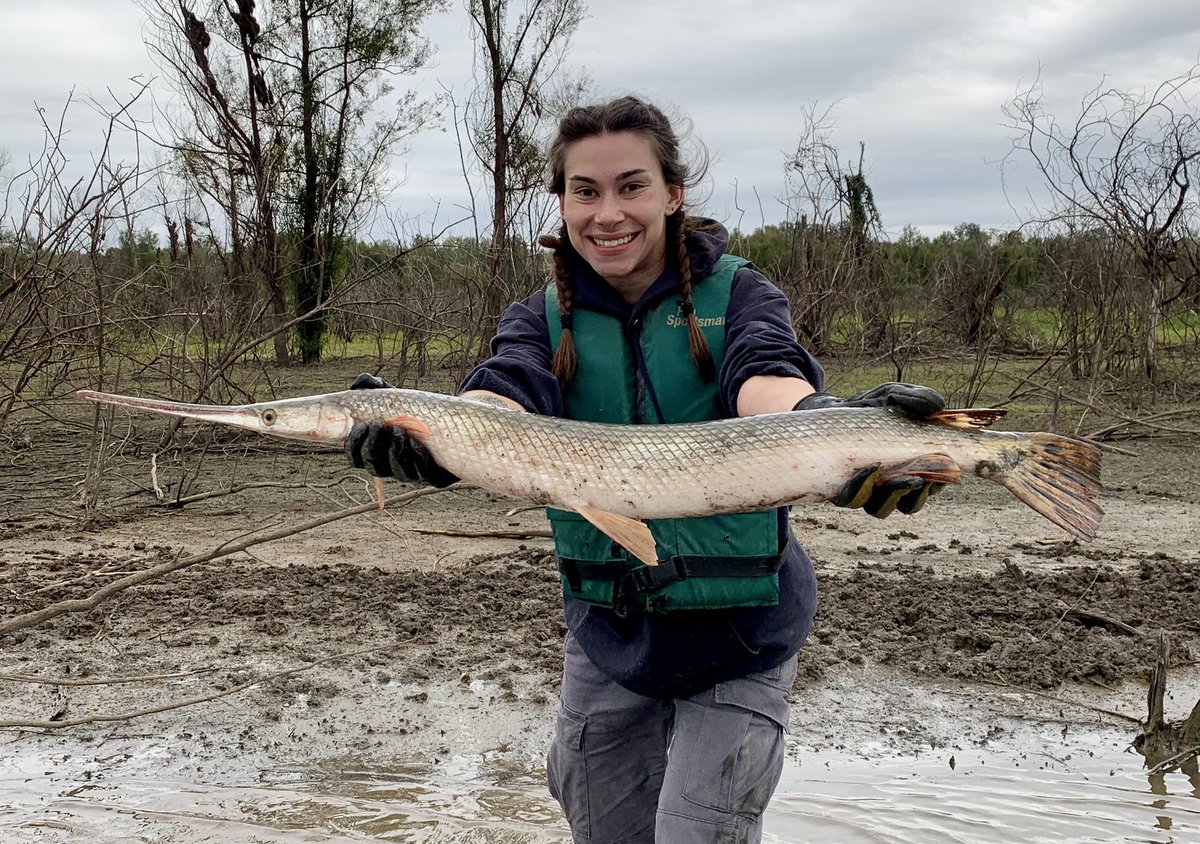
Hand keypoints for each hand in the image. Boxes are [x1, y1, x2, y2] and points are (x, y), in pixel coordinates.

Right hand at [344, 373, 458, 487]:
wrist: (452, 424)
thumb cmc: (415, 411)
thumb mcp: (395, 397)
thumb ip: (376, 387)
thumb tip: (361, 381)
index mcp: (376, 451)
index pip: (356, 458)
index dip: (354, 446)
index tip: (361, 425)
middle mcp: (391, 466)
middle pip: (373, 467)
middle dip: (372, 447)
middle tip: (378, 425)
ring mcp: (412, 473)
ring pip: (397, 472)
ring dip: (394, 452)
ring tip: (398, 430)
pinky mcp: (434, 476)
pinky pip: (422, 474)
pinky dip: (417, 458)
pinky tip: (416, 442)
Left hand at [794, 383, 946, 517]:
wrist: (831, 409)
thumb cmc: (869, 407)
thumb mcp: (893, 396)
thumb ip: (915, 398)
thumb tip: (938, 405)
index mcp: (911, 468)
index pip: (931, 487)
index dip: (937, 485)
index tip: (942, 471)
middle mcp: (889, 485)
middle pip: (908, 505)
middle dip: (916, 494)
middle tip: (920, 478)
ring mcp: (864, 489)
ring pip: (881, 508)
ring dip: (893, 496)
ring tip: (899, 478)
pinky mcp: (840, 487)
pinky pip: (852, 498)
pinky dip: (862, 486)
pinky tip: (870, 468)